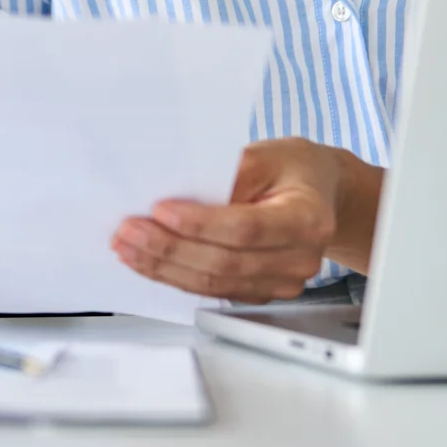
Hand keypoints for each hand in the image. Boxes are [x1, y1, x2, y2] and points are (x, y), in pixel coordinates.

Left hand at [111, 138, 382, 301]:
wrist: (318, 194)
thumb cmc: (290, 169)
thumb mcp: (264, 155)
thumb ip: (225, 174)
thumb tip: (173, 190)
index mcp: (308, 218)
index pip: (246, 228)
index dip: (200, 224)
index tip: (160, 210)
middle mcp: (300, 258)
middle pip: (226, 263)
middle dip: (169, 250)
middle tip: (129, 231)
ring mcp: (283, 282)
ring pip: (215, 284)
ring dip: (165, 268)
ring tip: (128, 248)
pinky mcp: (262, 292)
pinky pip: (215, 291)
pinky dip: (178, 277)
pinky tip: (150, 261)